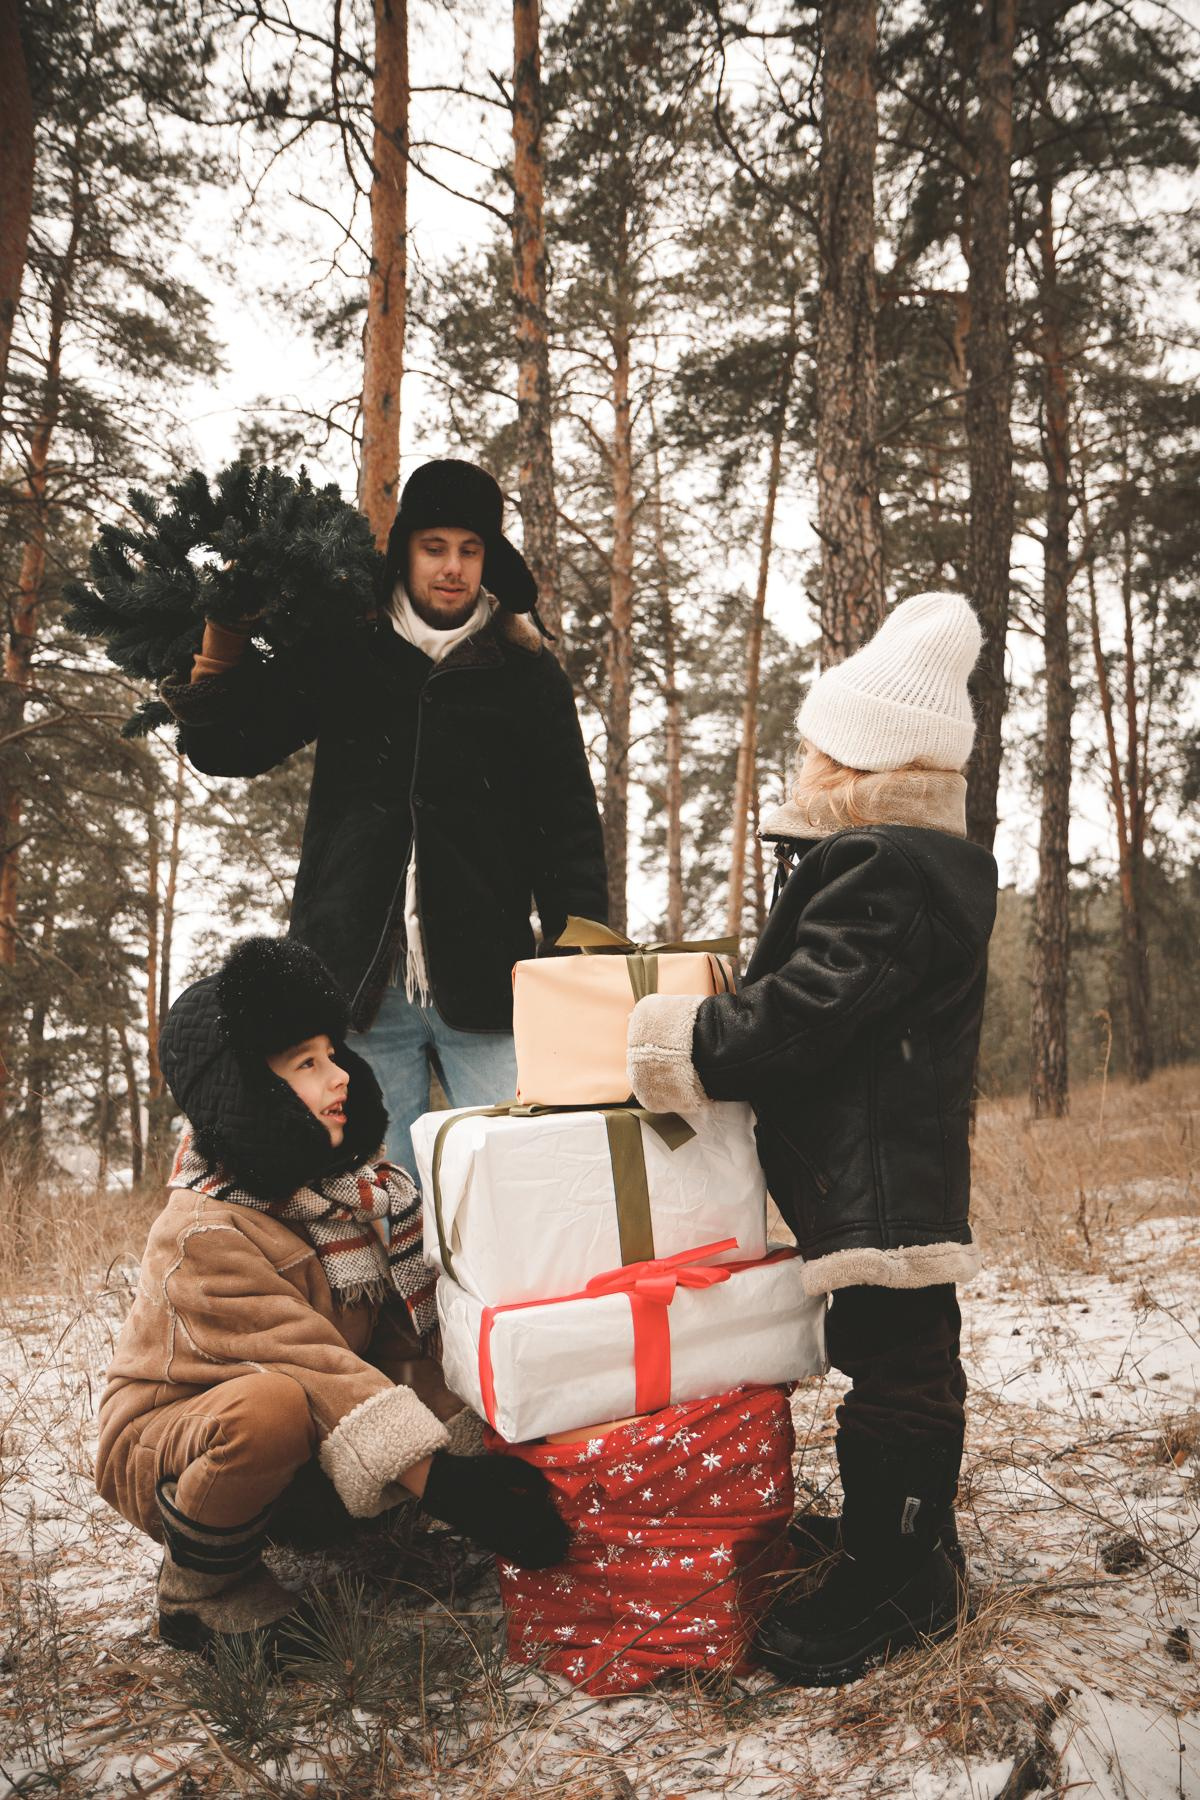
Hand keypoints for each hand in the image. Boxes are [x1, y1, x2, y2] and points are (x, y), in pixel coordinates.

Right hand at [420, 1451, 570, 1568]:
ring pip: (529, 1550)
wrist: (446, 1487)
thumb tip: (545, 1492)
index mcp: (510, 1502)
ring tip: (562, 1551)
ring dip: (548, 1553)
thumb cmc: (478, 1472)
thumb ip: (529, 1477)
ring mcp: (498, 1536)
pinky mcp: (492, 1543)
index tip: (566, 1520)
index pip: (540, 1516)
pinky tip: (543, 1559)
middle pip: (538, 1536)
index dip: (555, 1521)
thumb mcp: (505, 1465)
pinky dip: (532, 1560)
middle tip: (569, 1538)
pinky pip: (515, 1556)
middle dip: (556, 1538)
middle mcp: (506, 1523)